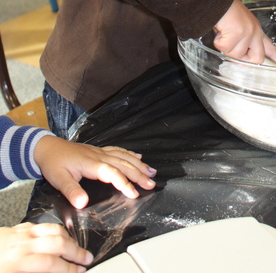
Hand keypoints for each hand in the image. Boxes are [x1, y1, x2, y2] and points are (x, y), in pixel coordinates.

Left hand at [0, 222, 91, 272]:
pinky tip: (58, 236)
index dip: (68, 269)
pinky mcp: (16, 228)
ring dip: (68, 238)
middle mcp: (22, 245)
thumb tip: (53, 271)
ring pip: (51, 229)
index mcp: (19, 262)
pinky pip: (40, 226)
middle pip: (57, 242)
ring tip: (77, 247)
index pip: (52, 264)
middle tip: (86, 259)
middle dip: (75, 251)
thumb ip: (34, 271)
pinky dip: (53, 230)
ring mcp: (20, 234)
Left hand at [35, 138, 156, 209]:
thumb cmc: (53, 164)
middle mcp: (99, 156)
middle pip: (123, 164)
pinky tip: (138, 157)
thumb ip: (71, 191)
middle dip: (139, 174)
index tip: (134, 194)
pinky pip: (118, 151)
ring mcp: (100, 152)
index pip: (112, 173)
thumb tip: (83, 203)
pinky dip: (130, 154)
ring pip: (124, 157)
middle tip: (152, 183)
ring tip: (152, 172)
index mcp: (91, 164)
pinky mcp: (98, 151)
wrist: (47, 147)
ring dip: (139, 164)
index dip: (124, 183)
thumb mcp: (59, 179)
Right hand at [213, 0, 275, 66]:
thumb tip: (239, 61)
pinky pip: (226, 48)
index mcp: (256, 31)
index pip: (270, 48)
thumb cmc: (226, 14)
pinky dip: (219, 42)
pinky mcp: (238, 33)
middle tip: (234, 49)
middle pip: (257, 58)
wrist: (220, 1)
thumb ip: (242, 44)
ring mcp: (248, 33)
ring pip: (237, 55)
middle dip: (244, 59)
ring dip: (226, 47)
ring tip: (224, 33)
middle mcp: (255, 32)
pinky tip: (220, 31)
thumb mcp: (238, 30)